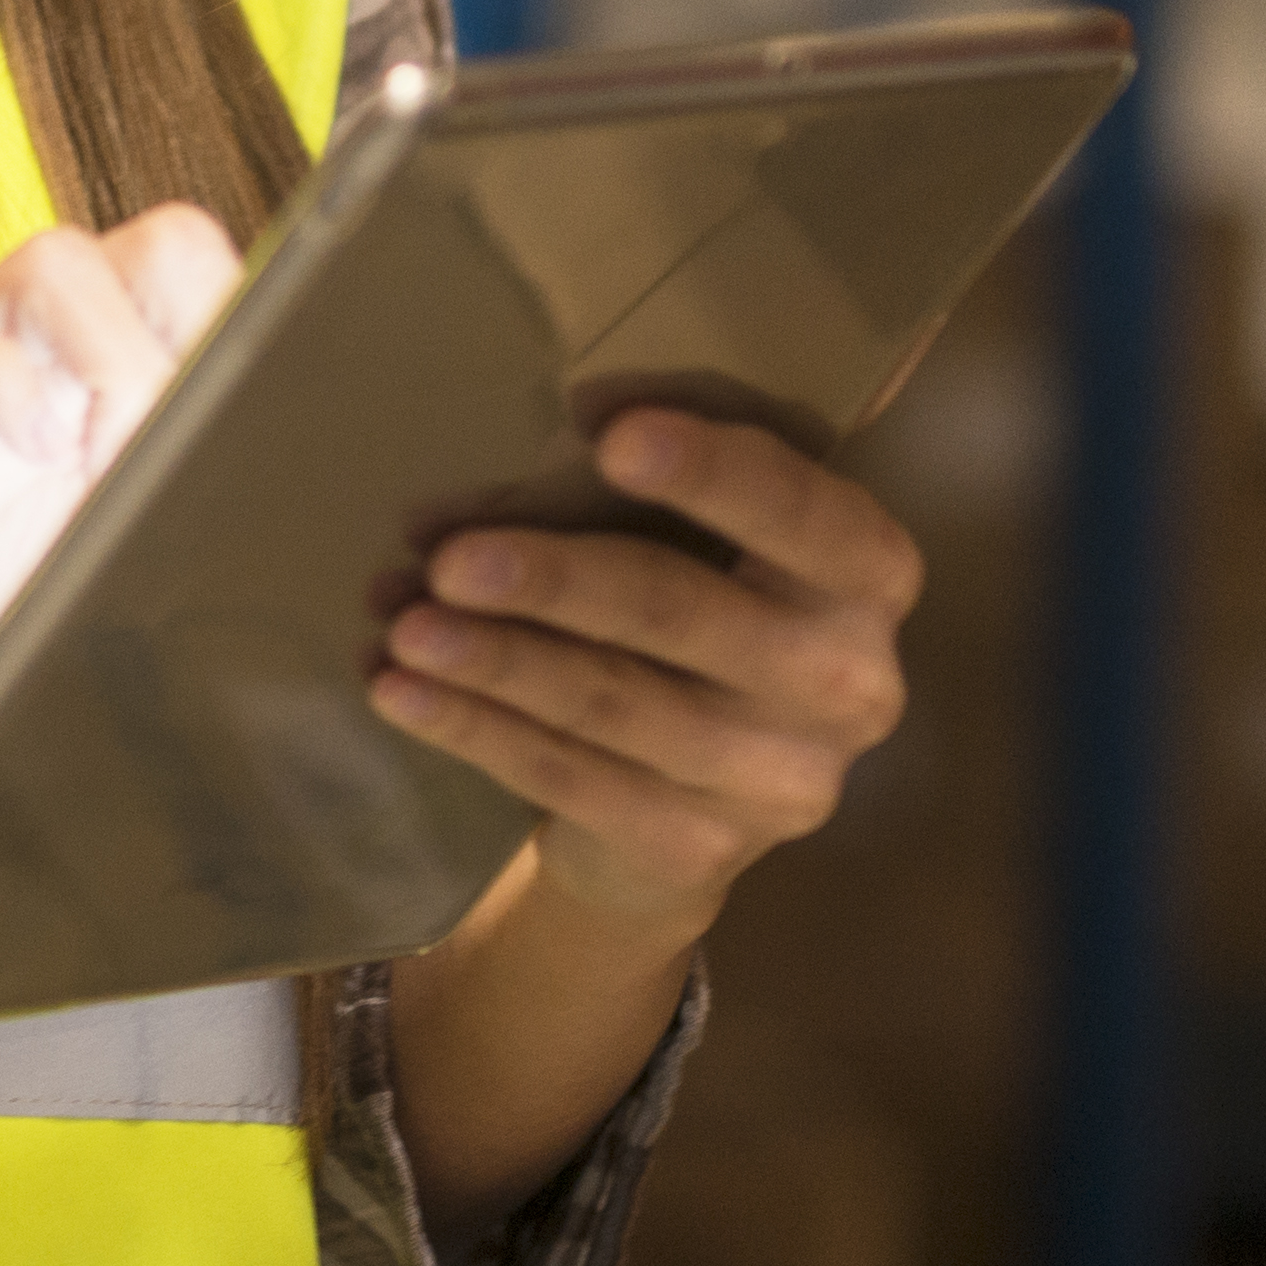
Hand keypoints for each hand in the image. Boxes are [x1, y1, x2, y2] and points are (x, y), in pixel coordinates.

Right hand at [0, 206, 240, 777]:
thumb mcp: (92, 572)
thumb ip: (165, 523)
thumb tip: (292, 539)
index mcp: (106, 388)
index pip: (214, 290)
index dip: (259, 326)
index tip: (262, 422)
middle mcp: (42, 355)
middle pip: (164, 241)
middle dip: (200, 334)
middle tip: (179, 445)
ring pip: (56, 258)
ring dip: (114, 355)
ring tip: (103, 463)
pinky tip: (29, 456)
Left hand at [367, 410, 917, 950]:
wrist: (692, 802)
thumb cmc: (688, 615)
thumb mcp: (692, 536)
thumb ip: (639, 481)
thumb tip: (567, 418)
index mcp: (866, 574)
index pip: (803, 514)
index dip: (713, 473)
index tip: (609, 435)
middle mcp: (847, 682)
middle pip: (683, 614)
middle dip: (556, 579)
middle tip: (451, 560)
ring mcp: (779, 780)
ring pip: (612, 704)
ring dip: (494, 660)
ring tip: (399, 624)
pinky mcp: (700, 847)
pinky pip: (570, 777)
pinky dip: (475, 728)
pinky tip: (401, 692)